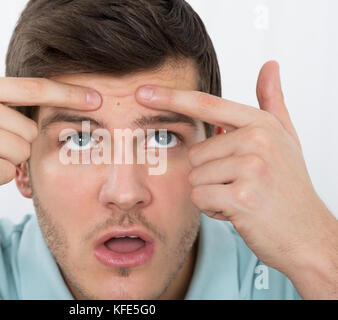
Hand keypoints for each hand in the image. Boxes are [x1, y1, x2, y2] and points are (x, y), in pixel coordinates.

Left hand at [135, 61, 337, 298]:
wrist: (307, 233)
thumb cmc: (290, 186)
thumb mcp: (285, 138)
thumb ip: (272, 101)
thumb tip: (270, 66)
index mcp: (260, 124)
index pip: (205, 105)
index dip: (170, 98)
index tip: (142, 92)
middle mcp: (256, 140)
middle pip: (195, 153)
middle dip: (210, 174)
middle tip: (241, 184)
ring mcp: (250, 168)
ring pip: (194, 178)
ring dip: (212, 193)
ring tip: (241, 197)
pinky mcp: (242, 197)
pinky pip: (200, 198)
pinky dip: (213, 209)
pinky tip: (238, 212)